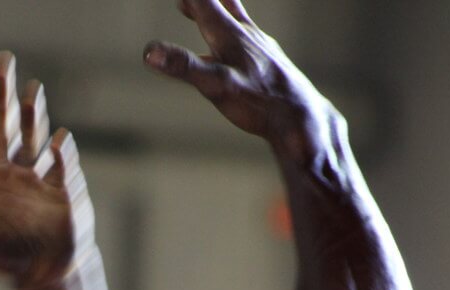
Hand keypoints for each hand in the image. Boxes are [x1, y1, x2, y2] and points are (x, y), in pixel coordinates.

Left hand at [0, 52, 92, 285]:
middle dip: (0, 95)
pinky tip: (58, 141)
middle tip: (2, 61)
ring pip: (31, 138)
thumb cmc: (3, 259)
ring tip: (30, 91)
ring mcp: (33, 175)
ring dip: (32, 117)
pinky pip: (59, 168)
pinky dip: (60, 155)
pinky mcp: (61, 188)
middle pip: (1, 126)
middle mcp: (4, 170)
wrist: (45, 271)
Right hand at [143, 0, 334, 151]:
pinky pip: (249, 43)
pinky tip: (236, 55)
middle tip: (186, 0)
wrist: (299, 117)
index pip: (205, 2)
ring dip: (220, 14)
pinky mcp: (271, 63)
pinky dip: (235, 39)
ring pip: (238, 21)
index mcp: (230, 35)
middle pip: (223, 6)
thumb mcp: (215, 86)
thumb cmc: (259, 101)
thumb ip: (184, 67)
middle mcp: (247, 36)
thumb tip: (150, 52)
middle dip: (204, 1)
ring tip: (207, 13)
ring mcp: (261, 48)